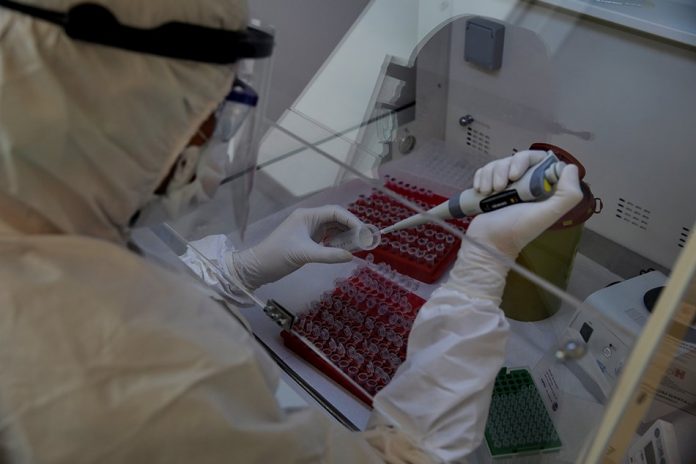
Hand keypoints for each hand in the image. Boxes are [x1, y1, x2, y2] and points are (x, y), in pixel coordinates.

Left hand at [225, 205, 363, 289]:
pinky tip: (343, 250)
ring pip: (333, 228)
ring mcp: (308, 229)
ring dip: (345, 236)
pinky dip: (336, 243)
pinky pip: (327, 237)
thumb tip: (351, 256)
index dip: (352, 220)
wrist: (258, 267)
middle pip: (336, 219)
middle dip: (351, 228)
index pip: (335, 212)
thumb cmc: (278, 256)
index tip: (364, 233)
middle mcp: (309, 219)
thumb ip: (329, 255)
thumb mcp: (305, 255)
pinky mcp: (307, 240)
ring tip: (356, 247)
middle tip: (364, 241)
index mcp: (307, 216)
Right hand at [469, 150, 581, 257]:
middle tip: (500, 187)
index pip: (537, 159)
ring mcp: (505, 186)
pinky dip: (481, 178)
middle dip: (504, 170)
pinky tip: (481, 191)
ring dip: (490, 176)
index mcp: (541, 187)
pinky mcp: (489, 188)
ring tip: (489, 193)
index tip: (516, 175)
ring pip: (498, 164)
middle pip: (514, 159)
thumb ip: (567, 194)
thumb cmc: (516, 230)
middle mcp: (524, 184)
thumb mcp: (547, 215)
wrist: (487, 243)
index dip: (525, 161)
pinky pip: (484, 171)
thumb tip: (570, 168)